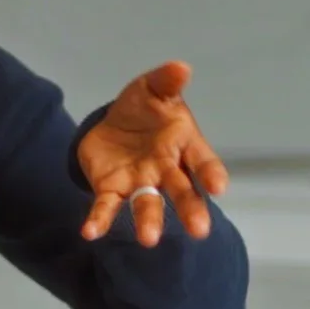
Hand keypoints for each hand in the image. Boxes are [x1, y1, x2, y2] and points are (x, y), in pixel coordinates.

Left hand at [76, 61, 229, 246]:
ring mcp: (140, 182)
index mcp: (183, 145)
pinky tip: (90, 232)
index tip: (219, 187)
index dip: (212, 174)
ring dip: (149, 221)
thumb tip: (181, 68)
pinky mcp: (112, 189)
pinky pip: (107, 206)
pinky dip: (99, 220)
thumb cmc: (144, 108)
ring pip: (147, 204)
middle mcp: (166, 170)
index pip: (203, 162)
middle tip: (199, 231)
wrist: (112, 123)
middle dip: (190, 210)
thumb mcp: (152, 88)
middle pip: (182, 191)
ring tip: (148, 240)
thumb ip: (166, 81)